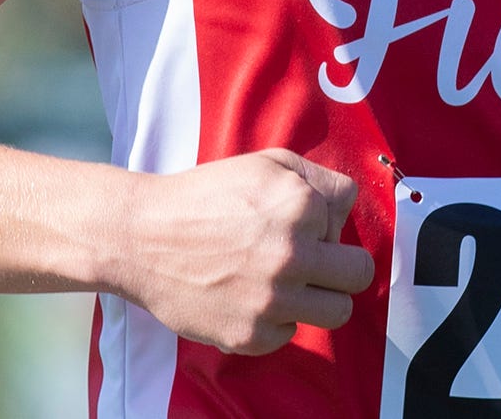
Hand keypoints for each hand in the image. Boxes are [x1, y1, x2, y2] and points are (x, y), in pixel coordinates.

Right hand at [117, 148, 375, 354]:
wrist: (141, 237)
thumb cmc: (204, 197)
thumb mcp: (264, 164)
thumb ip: (317, 179)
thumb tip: (345, 212)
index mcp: (300, 205)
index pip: (345, 220)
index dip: (321, 222)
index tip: (294, 224)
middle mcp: (293, 254)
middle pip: (359, 273)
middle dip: (339, 266)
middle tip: (311, 264)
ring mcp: (273, 300)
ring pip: (338, 312)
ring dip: (318, 299)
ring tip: (287, 285)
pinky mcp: (251, 335)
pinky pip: (290, 335)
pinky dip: (274, 321)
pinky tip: (249, 299)